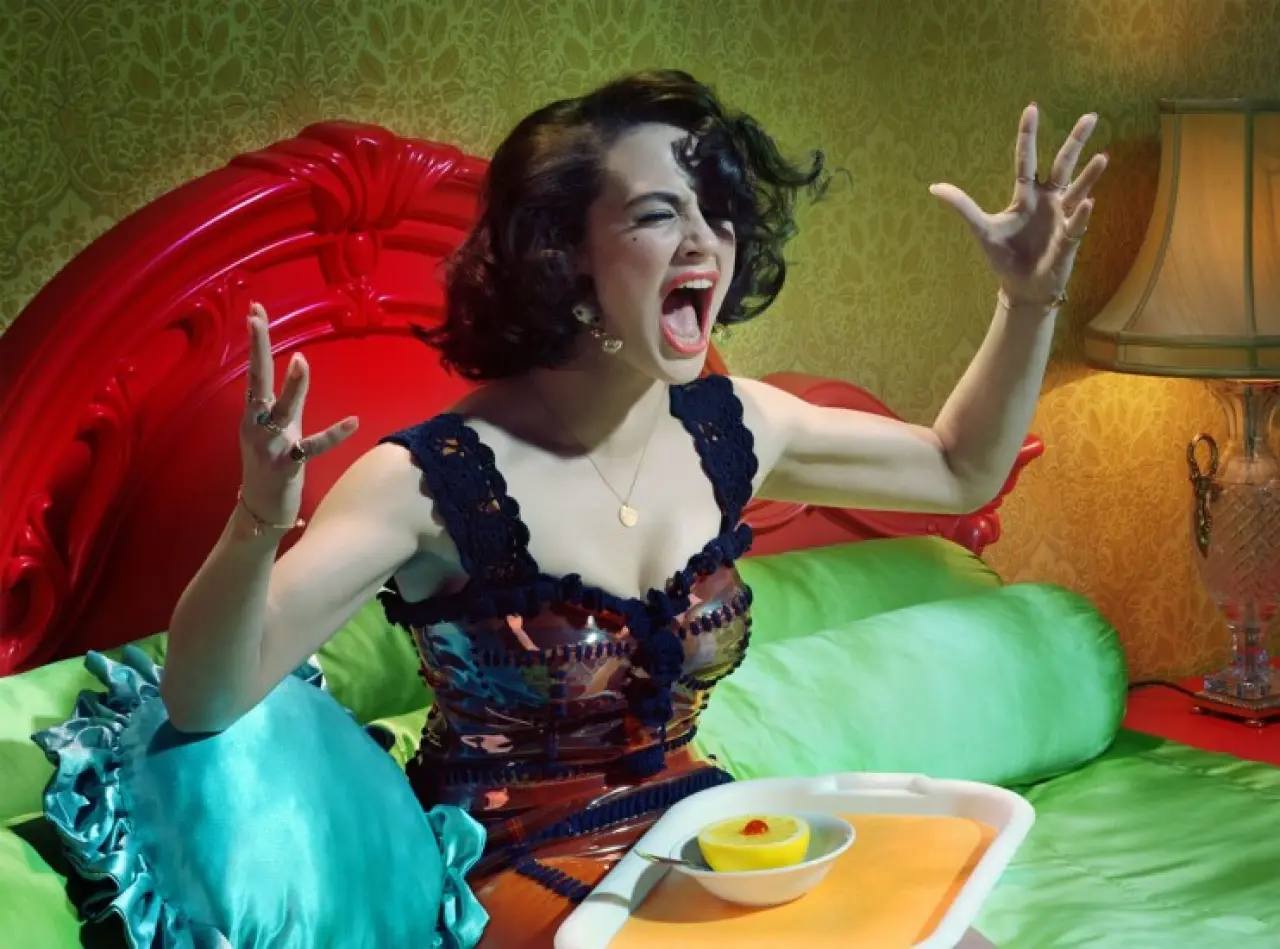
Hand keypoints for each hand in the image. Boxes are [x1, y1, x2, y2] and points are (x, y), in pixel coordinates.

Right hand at [240, 303, 357, 527]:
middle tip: (257, 319)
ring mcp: (271, 446)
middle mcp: (257, 426)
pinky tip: (353, 421)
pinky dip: (333, 435)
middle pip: (257, 382)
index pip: (253, 372)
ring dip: (293, 387)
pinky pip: (313, 447)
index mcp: (253, 415)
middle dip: (257, 350)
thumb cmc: (270, 464)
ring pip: (282, 412)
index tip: (255, 309)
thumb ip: (285, 398)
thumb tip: (297, 362)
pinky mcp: (289, 466)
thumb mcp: (274, 428)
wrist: (260, 510)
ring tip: (301, 361)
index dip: (255, 341)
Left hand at [929, 104, 1107, 307]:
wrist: (1020, 287)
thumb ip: (962, 207)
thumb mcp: (982, 230)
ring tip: (1103, 157)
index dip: (1028, 136)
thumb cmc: (1003, 257)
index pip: (1026, 160)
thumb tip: (934, 188)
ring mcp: (1062, 217)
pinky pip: (1077, 224)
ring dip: (1090, 175)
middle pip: (1063, 165)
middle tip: (1090, 116)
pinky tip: (1089, 203)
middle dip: (1075, 142)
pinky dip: (1082, 214)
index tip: (1031, 108)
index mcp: (1025, 196)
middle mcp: (1047, 201)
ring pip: (1079, 190)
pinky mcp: (1070, 239)